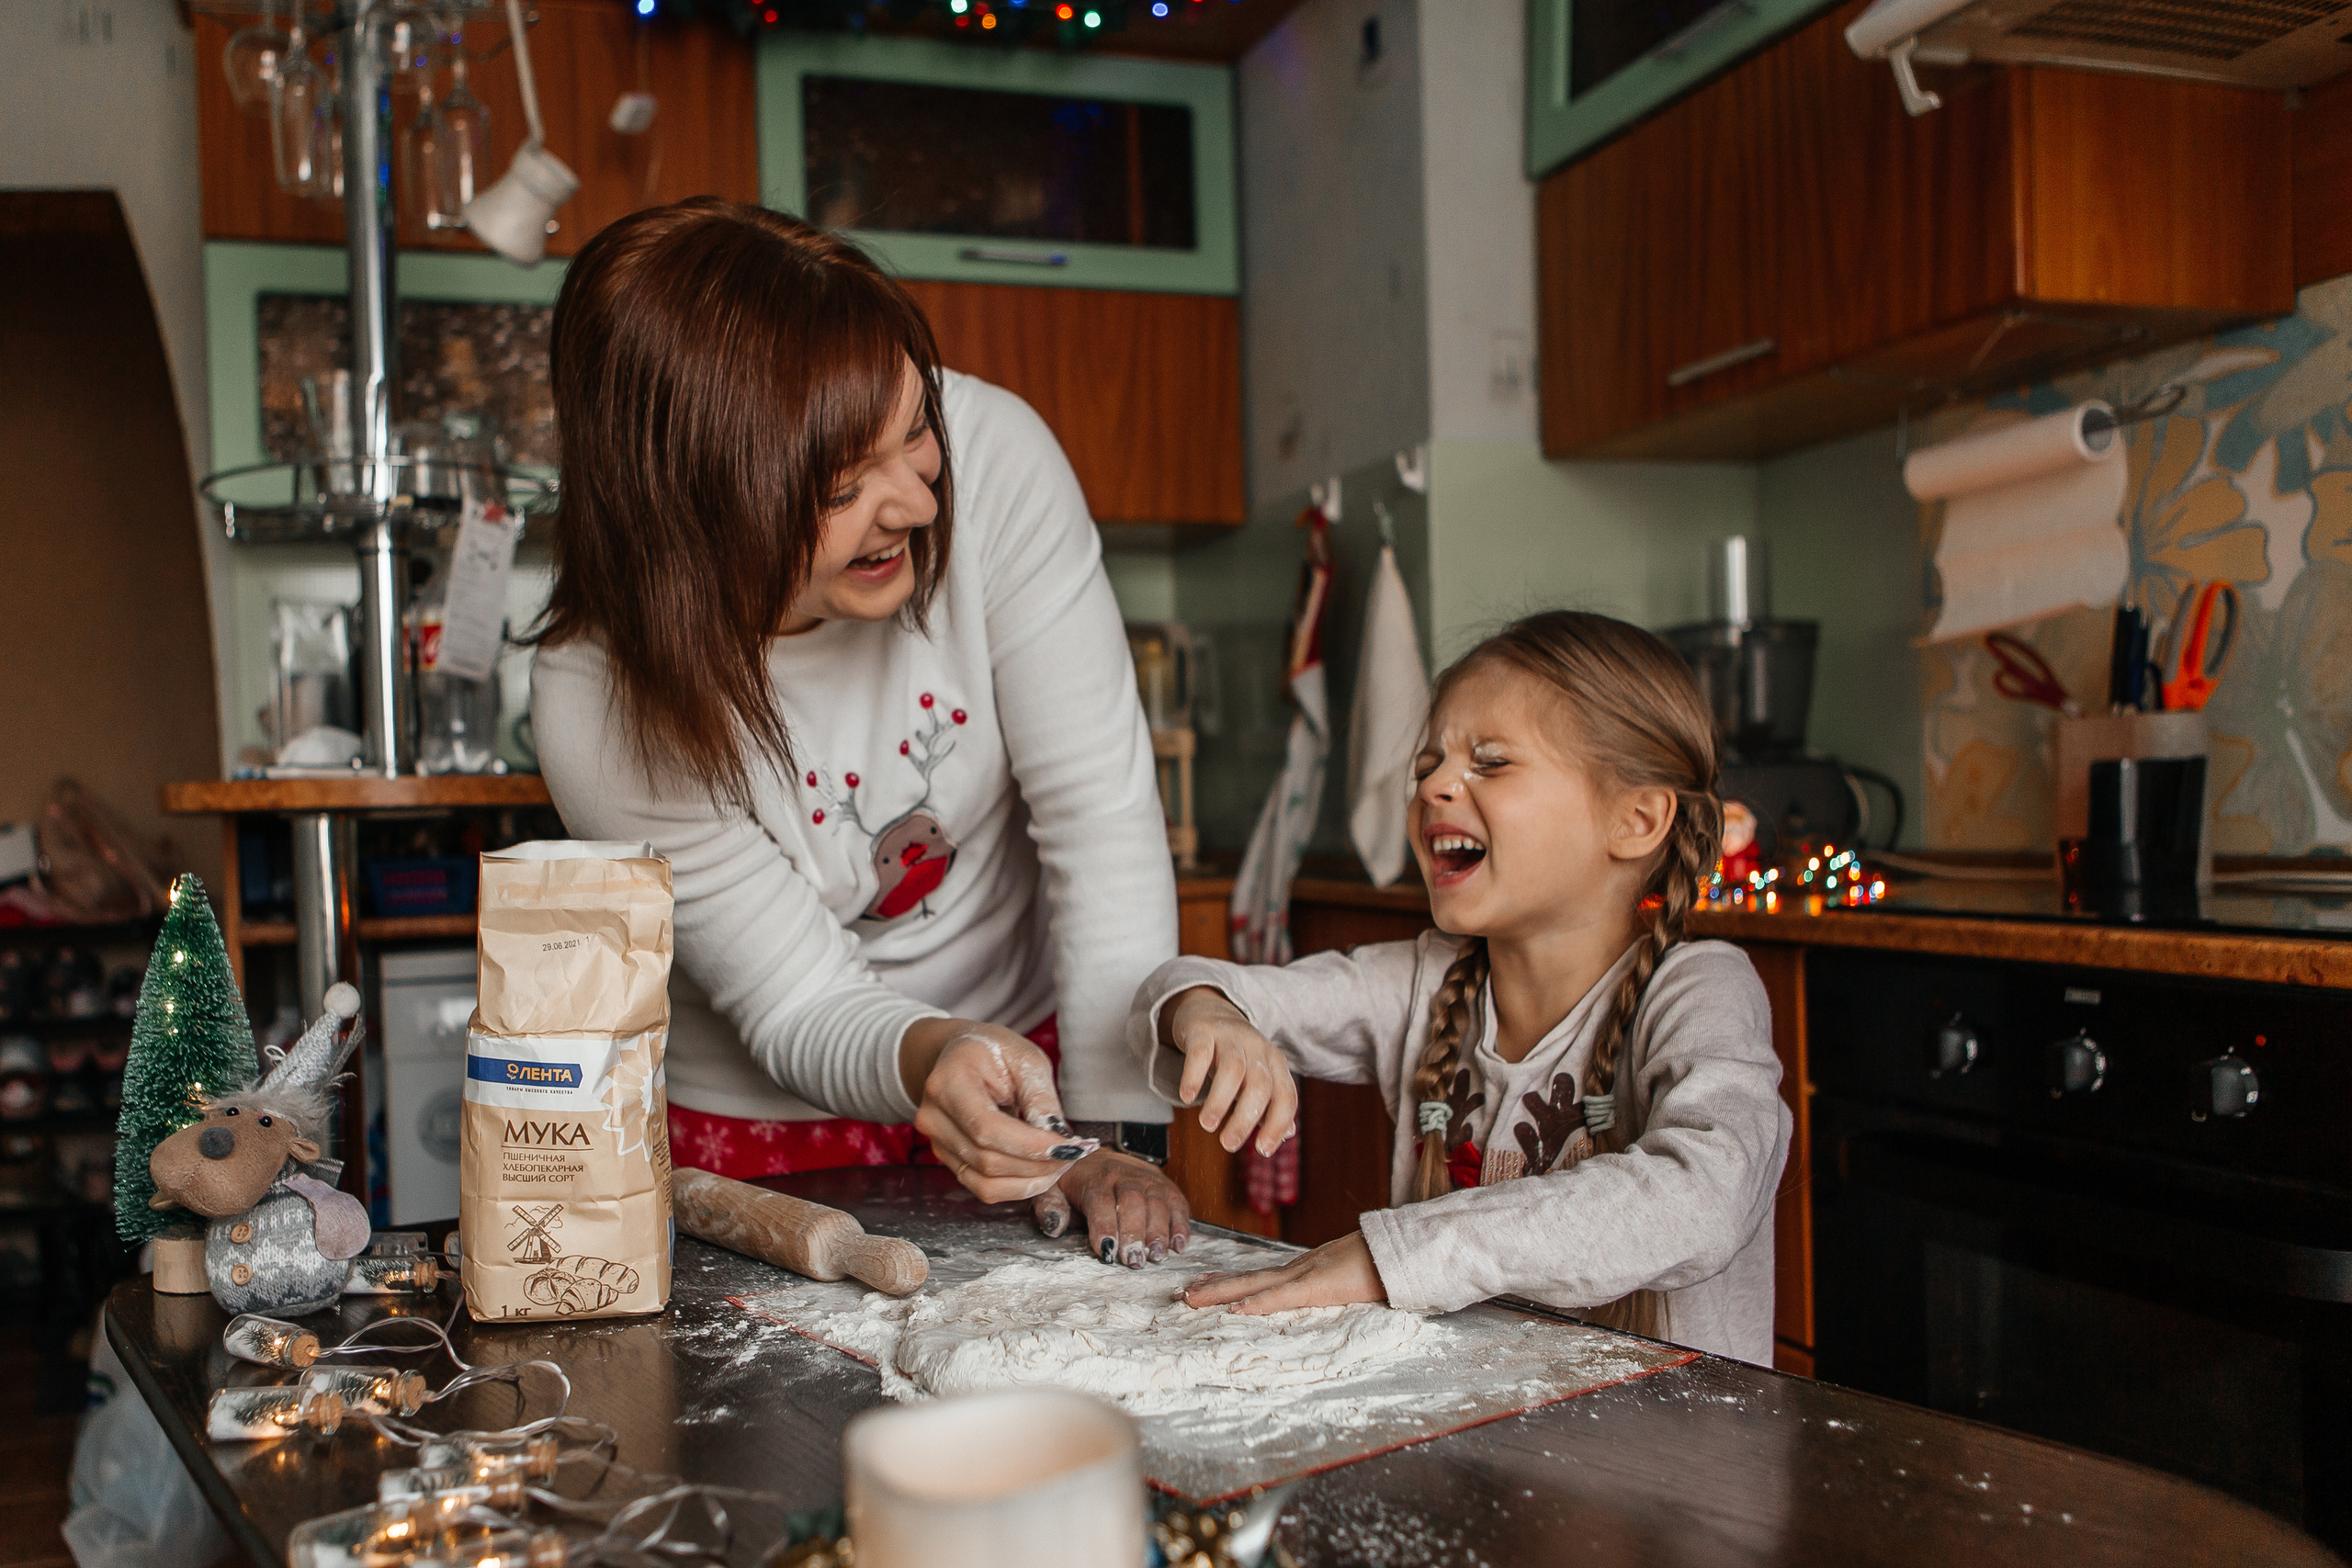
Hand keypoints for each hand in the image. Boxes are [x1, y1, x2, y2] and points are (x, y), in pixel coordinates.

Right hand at [904, 1020, 1094, 1204]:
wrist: (960, 1055)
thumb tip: (1058, 1141)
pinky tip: (1041, 1171)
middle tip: (1075, 1153)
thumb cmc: (994, 1052)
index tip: (1069, 1146)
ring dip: (1031, 1180)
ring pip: (987, 1182)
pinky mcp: (948, 1160)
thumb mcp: (1025, 1059)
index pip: (987, 1128)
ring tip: (1061, 1161)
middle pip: (988, 1160)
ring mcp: (937, 1142)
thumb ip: (1040, 1099)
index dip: (1030, 1145)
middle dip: (1038, 1164)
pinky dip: (1018, 1186)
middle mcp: (934, 1117)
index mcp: (948, 1082)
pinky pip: (983, 1188)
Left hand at [1035, 1149, 1190, 1266]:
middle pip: (1133, 1201)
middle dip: (1135, 1233)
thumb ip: (1049, 1206)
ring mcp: (1148, 1179)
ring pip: (1157, 1202)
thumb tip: (1053, 1224)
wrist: (1097, 1157)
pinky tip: (1179, 1246)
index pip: (1100, 1200)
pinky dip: (1181, 1224)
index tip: (1107, 1251)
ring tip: (1157, 1257)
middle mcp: (1123, 1175)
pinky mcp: (1165, 1185)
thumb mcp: (1052, 1189)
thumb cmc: (1074, 1182)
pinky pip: (1177, 1203)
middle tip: (1134, 1261)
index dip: (1105, 1226)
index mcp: (1093, 1178)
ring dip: (1159, 1232)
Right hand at [1161, 987, 1298, 1155]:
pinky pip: (1200, 1052)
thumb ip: (1271, 1104)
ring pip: (1232, 1070)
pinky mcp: (1203, 1030)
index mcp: (1275, 1063)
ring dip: (1220, 1101)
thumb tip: (1288, 1133)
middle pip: (1259, 1085)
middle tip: (1228, 1144)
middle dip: (1245, 1119)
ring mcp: (1231, 1037)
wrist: (1209, 1009)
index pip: (1285, 1096)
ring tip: (1208, 1125)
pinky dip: (1194, 1076)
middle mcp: (1257, 1048)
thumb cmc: (1236, 1054)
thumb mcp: (1258, 1075)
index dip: (1277, 1125)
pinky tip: (1187, 1097)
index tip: (1262, 1150)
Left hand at [1182, 1231, 1386, 1314]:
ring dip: (1220, 1294)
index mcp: (1303, 1271)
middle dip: (1212, 1288)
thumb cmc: (1380, 1265)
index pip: (1258, 1278)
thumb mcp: (1347, 1277)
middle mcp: (1297, 1270)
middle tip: (1181, 1295)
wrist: (1401, 1249)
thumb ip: (1330, 1285)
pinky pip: (1283, 1298)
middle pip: (1246, 1280)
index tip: (1203, 1286)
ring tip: (1190, 1299)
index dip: (1229, 1282)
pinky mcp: (1319, 1286)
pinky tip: (1236, 1311)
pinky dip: (1257, 1304)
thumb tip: (1321, 1293)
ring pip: (1254, 1286)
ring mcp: (1306, 1275)